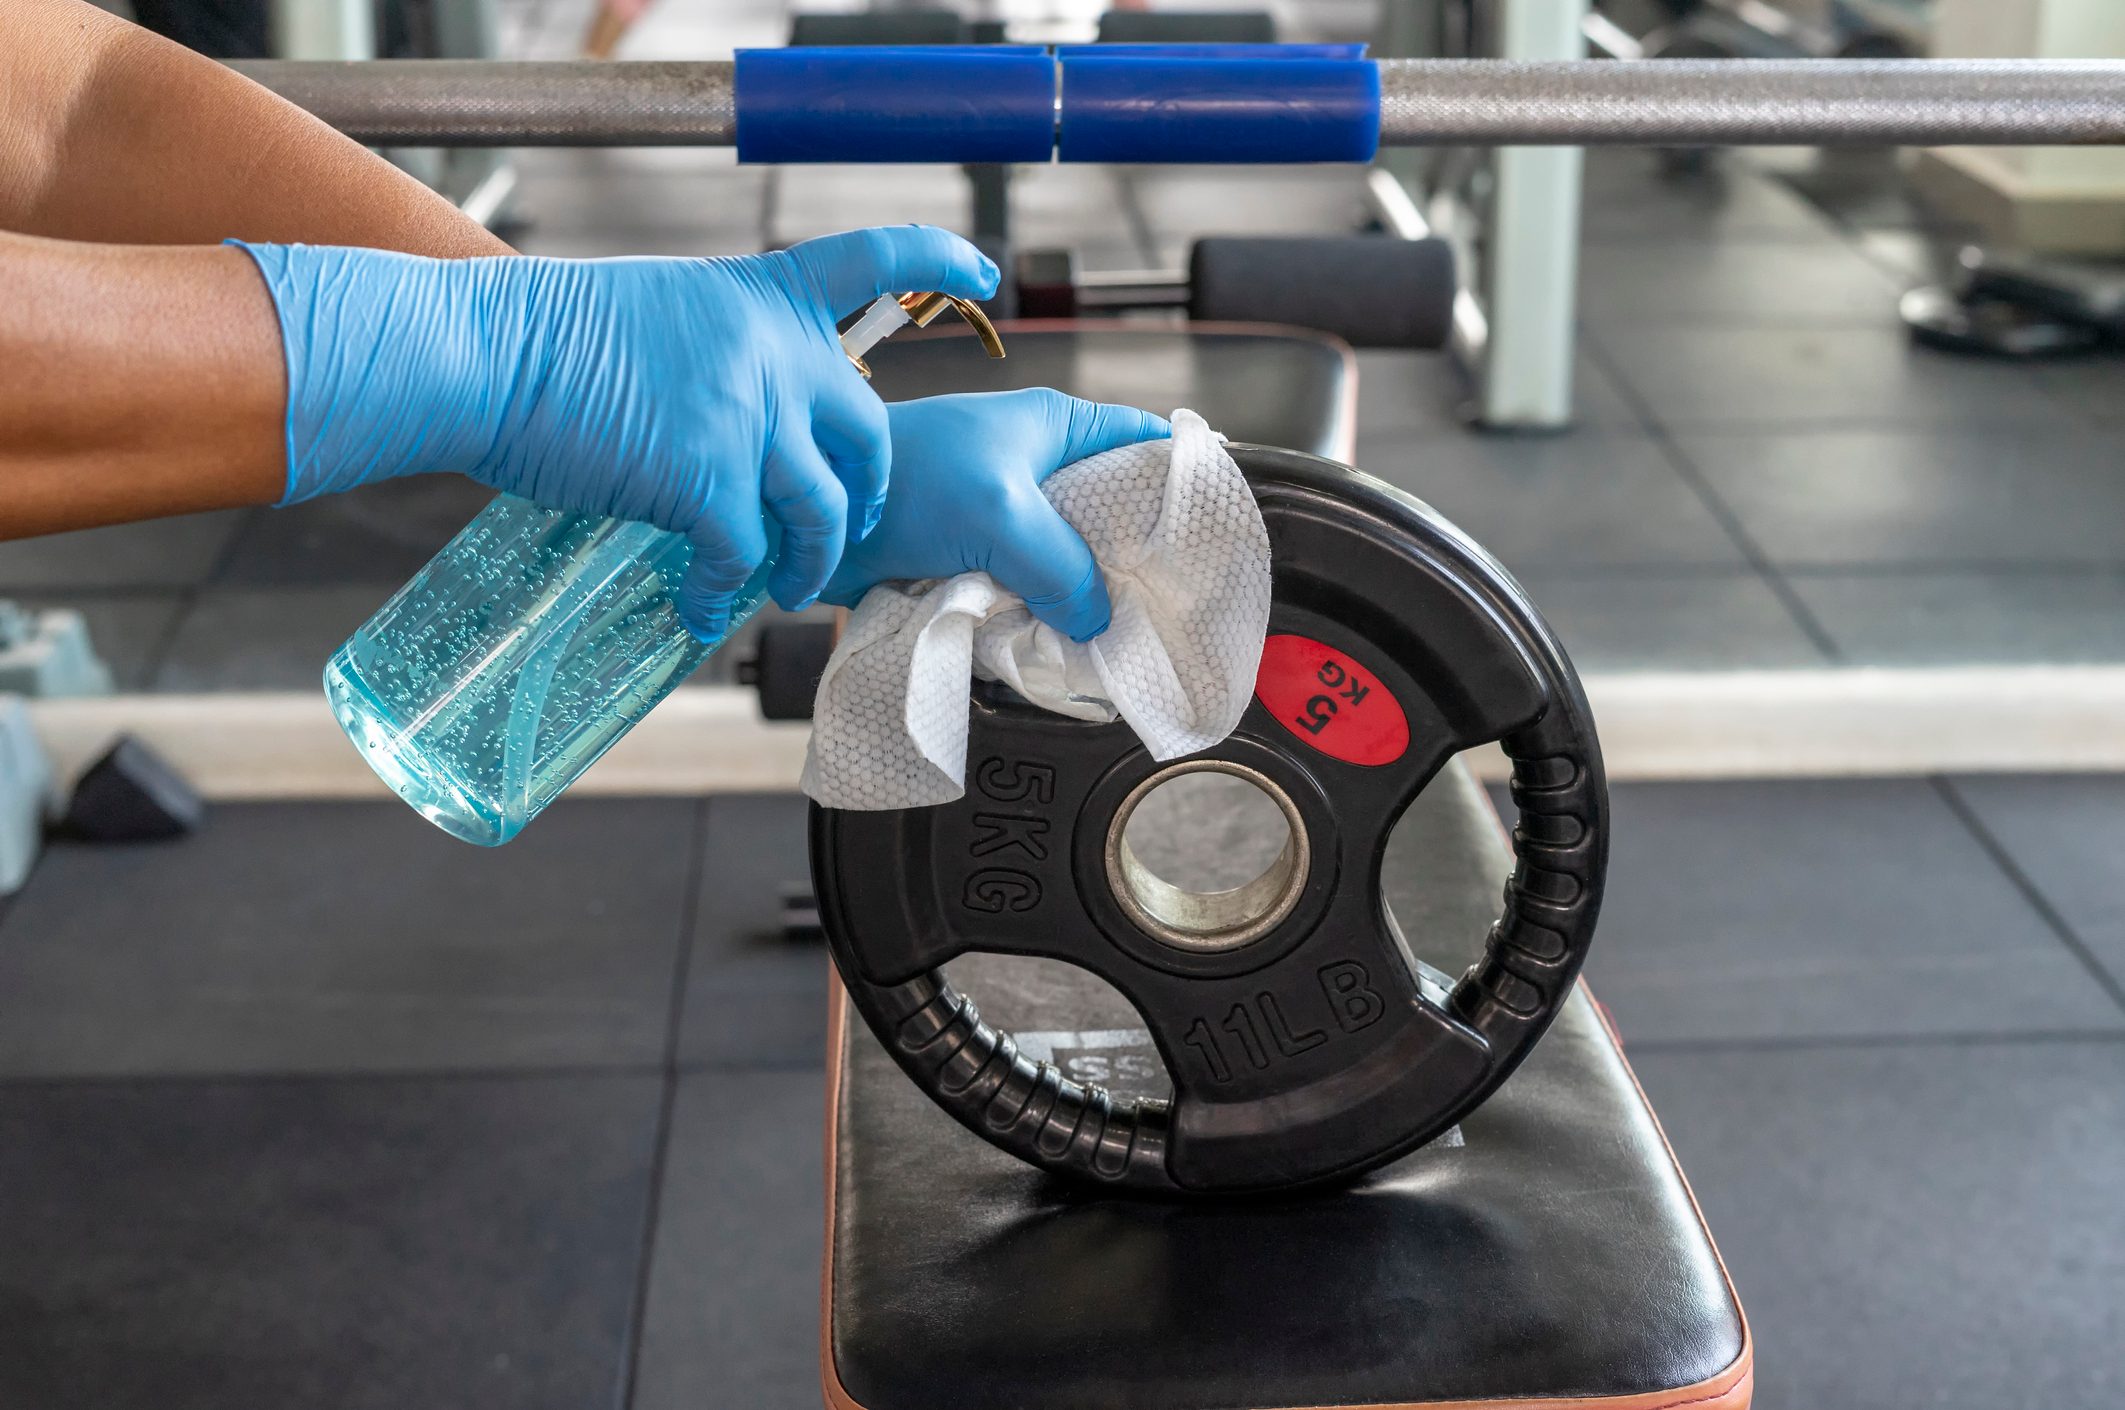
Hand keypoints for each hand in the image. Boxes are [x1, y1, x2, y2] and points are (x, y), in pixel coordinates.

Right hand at [233, 227, 996, 638]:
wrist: (486, 353)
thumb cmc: (548, 339)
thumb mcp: (665, 318)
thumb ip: (728, 360)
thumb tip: (745, 422)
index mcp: (764, 299)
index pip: (874, 260)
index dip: (937, 265)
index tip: (981, 276)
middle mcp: (775, 353)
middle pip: (869, 437)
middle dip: (867, 495)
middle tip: (846, 532)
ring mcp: (748, 417)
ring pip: (823, 515)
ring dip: (810, 565)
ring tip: (788, 591)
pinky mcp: (707, 480)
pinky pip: (741, 559)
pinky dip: (722, 596)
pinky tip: (699, 612)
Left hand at [821, 390, 1170, 640]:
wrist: (817, 517)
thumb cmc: (907, 484)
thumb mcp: (1004, 516)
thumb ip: (1063, 567)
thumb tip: (1097, 619)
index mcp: (1057, 427)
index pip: (1147, 443)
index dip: (1185, 481)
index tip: (1217, 533)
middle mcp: (1039, 466)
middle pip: (1115, 513)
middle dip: (1140, 559)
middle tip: (1175, 608)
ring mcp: (1006, 515)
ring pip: (1071, 560)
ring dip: (1087, 598)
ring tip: (1126, 639)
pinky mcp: (975, 557)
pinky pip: (1029, 589)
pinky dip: (1043, 616)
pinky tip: (1064, 647)